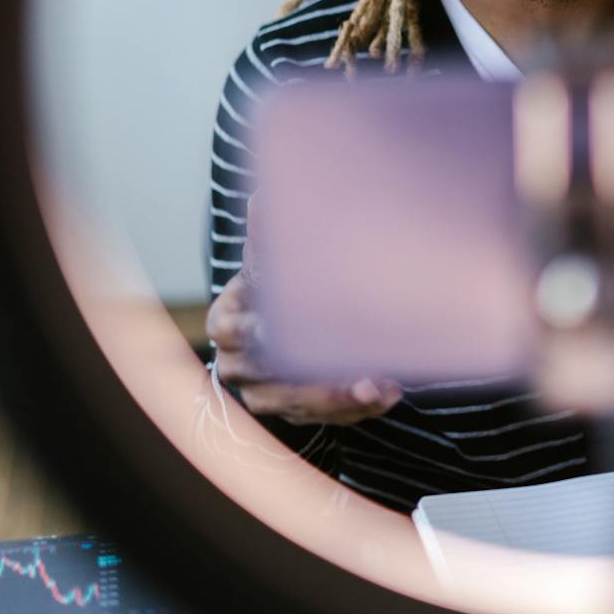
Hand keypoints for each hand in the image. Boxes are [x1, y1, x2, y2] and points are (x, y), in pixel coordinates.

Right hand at [204, 198, 401, 425]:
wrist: (274, 327)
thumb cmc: (272, 289)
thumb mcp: (266, 265)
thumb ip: (266, 240)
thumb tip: (264, 196)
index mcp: (226, 322)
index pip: (237, 329)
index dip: (262, 332)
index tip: (286, 328)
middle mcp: (238, 364)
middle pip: (272, 376)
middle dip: (315, 374)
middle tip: (357, 369)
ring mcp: (264, 394)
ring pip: (300, 402)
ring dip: (344, 397)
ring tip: (381, 385)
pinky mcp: (294, 413)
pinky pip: (325, 417)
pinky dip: (358, 408)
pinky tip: (388, 392)